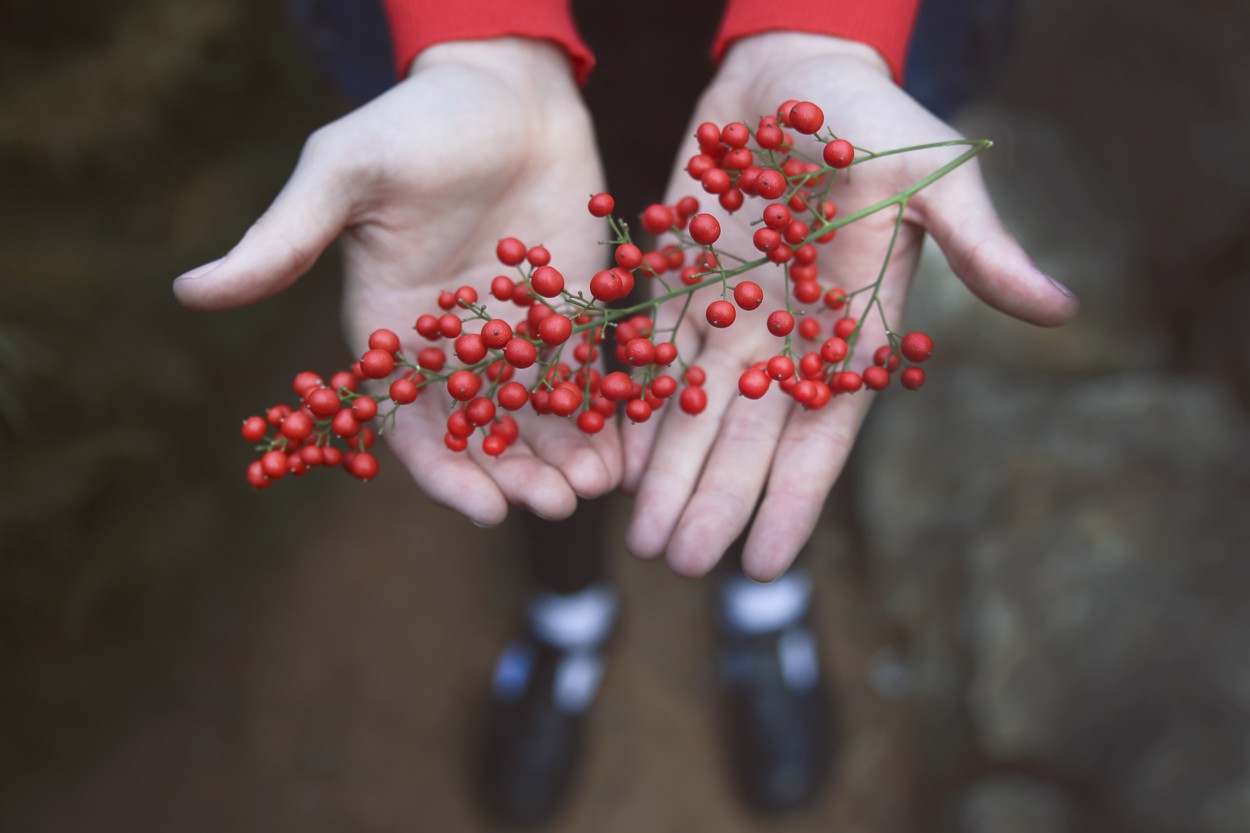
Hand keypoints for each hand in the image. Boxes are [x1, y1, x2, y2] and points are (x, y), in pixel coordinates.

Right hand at [174, 38, 620, 523]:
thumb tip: (189, 292)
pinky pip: (589, 377)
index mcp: (395, 333)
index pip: (414, 425)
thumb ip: (284, 238)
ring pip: (541, 417)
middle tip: (560, 503)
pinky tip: (631, 446)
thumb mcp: (345, 172)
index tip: (487, 510)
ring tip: (599, 485)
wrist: (505, 87)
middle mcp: (456, 348)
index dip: (447, 474)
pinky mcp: (570, 313)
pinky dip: (607, 415)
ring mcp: (517, 335)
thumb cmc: (417, 123)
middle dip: (520, 475)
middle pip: (486, 435)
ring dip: (568, 457)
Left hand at [622, 33, 1078, 580]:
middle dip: (712, 501)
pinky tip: (616, 458)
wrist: (798, 69)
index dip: (790, 498)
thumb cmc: (877, 119)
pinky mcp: (681, 282)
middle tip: (676, 564)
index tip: (762, 564)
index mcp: (848, 328)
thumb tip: (1061, 311)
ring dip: (669, 474)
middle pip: (745, 437)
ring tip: (643, 539)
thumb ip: (980, 246)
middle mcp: (786, 337)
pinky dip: (637, 408)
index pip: (819, 433)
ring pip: (695, 411)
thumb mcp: (934, 175)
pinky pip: (656, 357)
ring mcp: (730, 314)